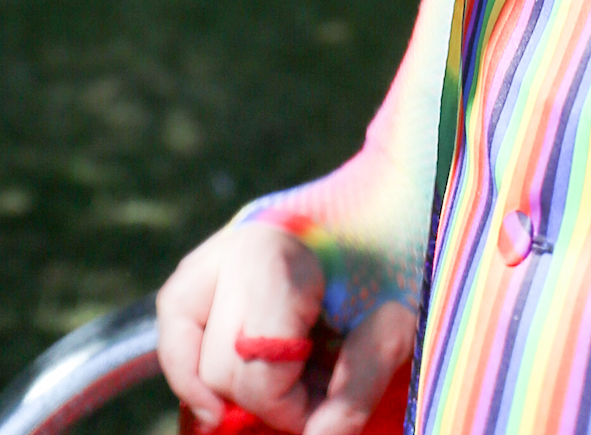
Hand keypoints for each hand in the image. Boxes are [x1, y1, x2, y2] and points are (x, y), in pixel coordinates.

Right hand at [156, 221, 416, 432]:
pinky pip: (180, 315)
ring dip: (227, 377)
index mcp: (275, 254)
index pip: (256, 371)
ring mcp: (220, 242)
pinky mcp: (216, 252)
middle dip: (266, 395)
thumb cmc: (408, 248)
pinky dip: (198, 354)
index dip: (292, 407)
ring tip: (285, 374)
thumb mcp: (396, 323)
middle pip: (218, 366)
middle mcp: (234, 243)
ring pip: (181, 340)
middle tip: (317, 385)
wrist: (410, 183)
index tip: (329, 400)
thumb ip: (354, 391)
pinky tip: (237, 371)